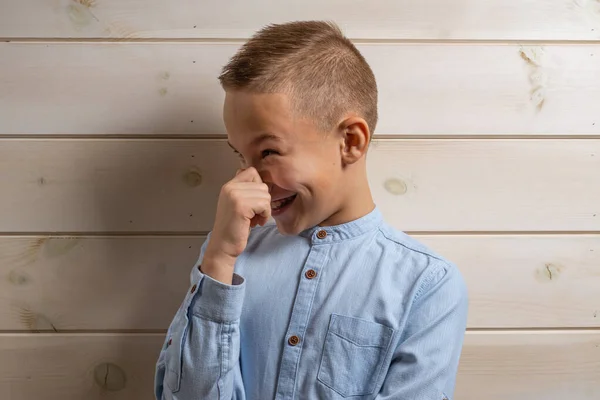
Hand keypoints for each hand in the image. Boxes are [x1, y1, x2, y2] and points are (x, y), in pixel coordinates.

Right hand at [202, 167, 270, 282]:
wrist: (223, 246)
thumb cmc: (234, 228)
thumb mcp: (237, 204)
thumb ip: (245, 190)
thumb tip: (261, 179)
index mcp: (229, 185)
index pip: (252, 172)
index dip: (259, 186)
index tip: (254, 202)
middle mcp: (230, 187)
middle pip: (262, 185)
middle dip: (263, 201)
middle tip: (253, 214)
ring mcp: (235, 195)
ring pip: (265, 195)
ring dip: (264, 210)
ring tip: (253, 219)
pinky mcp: (241, 206)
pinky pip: (265, 204)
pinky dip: (265, 215)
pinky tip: (255, 223)